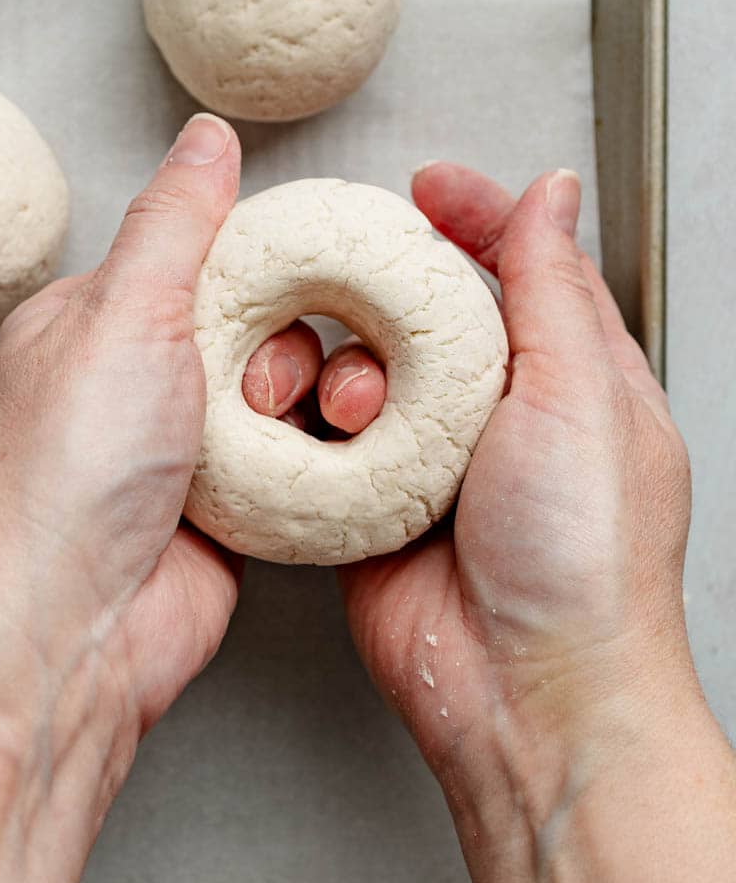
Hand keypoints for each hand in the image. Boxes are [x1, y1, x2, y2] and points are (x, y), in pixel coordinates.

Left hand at [0, 112, 243, 848]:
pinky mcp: (228, 515)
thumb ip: (177, 222)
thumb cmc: (66, 474)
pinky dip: (316, 460)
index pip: (201, 253)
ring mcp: (183, 451)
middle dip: (289, 343)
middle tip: (269, 384)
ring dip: (309, 404)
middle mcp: (136, 380)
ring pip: (286, 395)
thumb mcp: (124, 313)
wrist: (71, 630)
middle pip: (259, 323)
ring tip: (298, 427)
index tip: (315, 270)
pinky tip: (326, 459)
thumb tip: (206, 136)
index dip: (265, 258)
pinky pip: (298, 464)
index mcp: (93, 319)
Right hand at [246, 162, 694, 814]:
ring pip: (359, 374)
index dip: (475, 217)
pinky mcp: (369, 513)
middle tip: (345, 281)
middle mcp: (499, 417)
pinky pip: (319, 448)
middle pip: (423, 316)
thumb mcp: (582, 393)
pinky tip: (296, 423)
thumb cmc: (586, 563)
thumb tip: (553, 193)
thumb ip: (553, 286)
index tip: (427, 186)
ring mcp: (431, 465)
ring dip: (338, 371)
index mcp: (573, 379)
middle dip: (379, 295)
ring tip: (349, 402)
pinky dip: (300, 429)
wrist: (528, 696)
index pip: (522, 268)